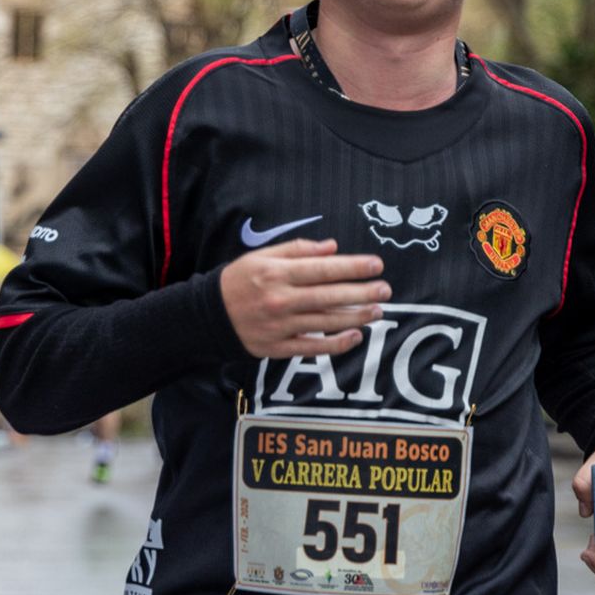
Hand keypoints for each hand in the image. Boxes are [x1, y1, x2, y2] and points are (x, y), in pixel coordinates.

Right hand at [219, 238, 388, 358]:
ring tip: (377, 311)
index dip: (353, 267)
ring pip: (325, 322)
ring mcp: (280, 326)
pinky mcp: (278, 347)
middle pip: (329, 296)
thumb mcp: (262, 256)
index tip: (376, 265)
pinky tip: (355, 336)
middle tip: (386, 290)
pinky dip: (336, 344)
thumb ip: (298, 250)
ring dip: (355, 317)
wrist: (209, 315)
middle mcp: (280, 299)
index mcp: (277, 273)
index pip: (323, 269)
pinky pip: (312, 347)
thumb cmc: (240, 280)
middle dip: (361, 293)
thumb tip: (332, 247)